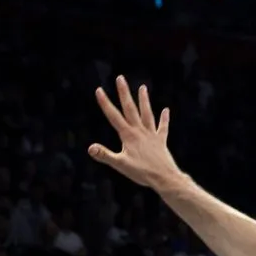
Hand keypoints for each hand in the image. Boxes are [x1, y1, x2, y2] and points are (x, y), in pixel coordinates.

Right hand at [88, 76, 181, 191]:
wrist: (164, 177)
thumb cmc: (141, 172)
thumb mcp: (120, 165)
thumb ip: (105, 155)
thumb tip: (90, 148)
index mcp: (128, 135)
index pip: (114, 116)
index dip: (105, 103)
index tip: (99, 90)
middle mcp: (140, 131)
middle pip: (130, 109)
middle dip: (124, 93)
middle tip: (120, 78)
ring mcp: (151, 135)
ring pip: (147, 113)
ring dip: (144, 100)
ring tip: (142, 87)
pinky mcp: (161, 141)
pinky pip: (162, 127)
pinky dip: (164, 119)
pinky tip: (166, 110)